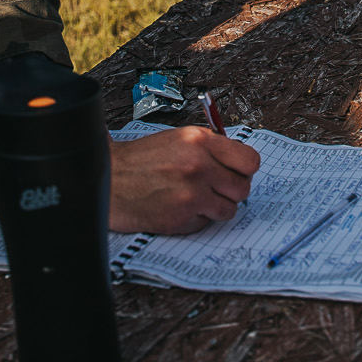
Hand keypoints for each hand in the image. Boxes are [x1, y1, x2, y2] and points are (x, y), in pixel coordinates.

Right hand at [108, 126, 260, 234]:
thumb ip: (211, 148)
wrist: (111, 178)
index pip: (250, 161)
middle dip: (232, 189)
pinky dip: (198, 218)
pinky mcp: (182, 218)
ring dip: (217, 207)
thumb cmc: (142, 159)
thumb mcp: (180, 138)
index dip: (245, 169)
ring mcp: (191, 195)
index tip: (238, 171)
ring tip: (198, 198)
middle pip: (243, 188)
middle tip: (218, 187)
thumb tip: (239, 163)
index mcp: (200, 142)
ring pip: (229, 210)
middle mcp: (199, 167)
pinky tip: (181, 206)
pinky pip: (207, 223)